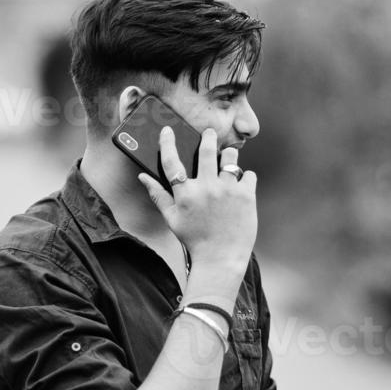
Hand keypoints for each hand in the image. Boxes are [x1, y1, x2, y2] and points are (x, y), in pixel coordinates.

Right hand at [136, 126, 258, 269]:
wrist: (221, 259)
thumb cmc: (194, 239)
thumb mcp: (172, 219)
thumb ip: (158, 196)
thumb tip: (143, 177)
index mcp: (185, 194)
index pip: (171, 162)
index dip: (167, 143)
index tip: (167, 130)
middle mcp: (205, 188)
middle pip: (206, 150)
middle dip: (208, 137)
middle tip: (209, 133)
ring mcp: (227, 190)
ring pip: (230, 157)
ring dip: (228, 156)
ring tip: (227, 162)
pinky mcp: (246, 195)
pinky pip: (247, 174)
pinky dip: (244, 179)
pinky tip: (239, 189)